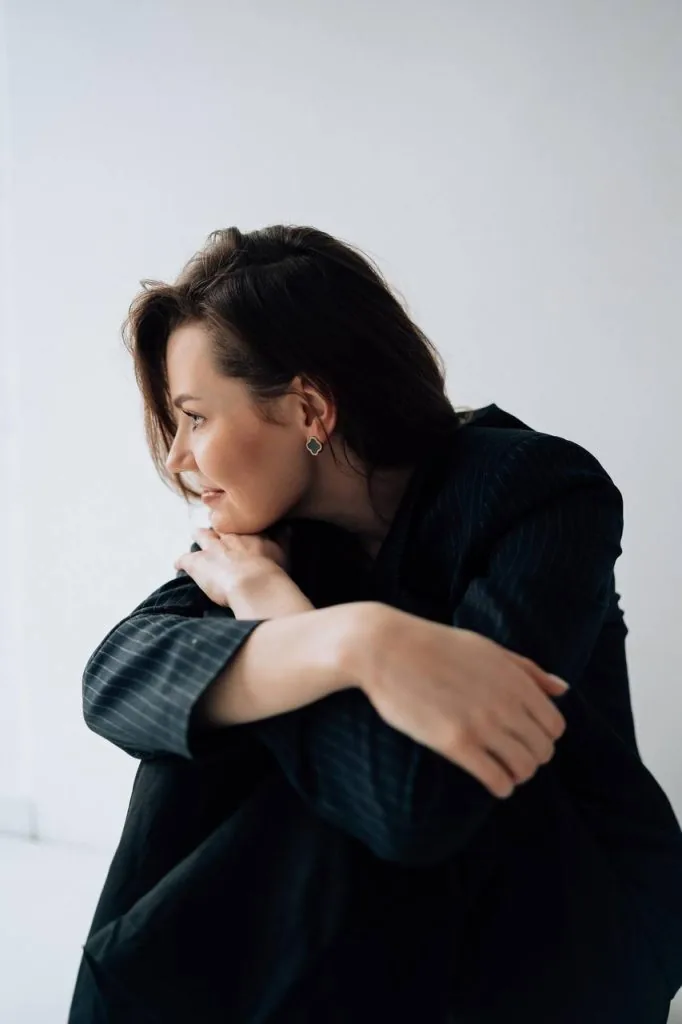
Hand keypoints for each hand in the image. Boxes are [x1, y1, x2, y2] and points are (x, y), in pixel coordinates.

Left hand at [174, 524, 292, 606]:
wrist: (255, 583)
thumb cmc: (272, 571)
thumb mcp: (283, 552)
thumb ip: (283, 538)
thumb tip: (287, 527)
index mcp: (249, 532)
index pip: (241, 520)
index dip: (239, 521)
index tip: (239, 522)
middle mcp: (229, 535)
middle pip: (220, 524)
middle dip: (218, 526)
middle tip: (217, 528)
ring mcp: (212, 548)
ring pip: (201, 535)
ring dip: (199, 536)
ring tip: (196, 537)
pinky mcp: (197, 563)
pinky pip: (184, 559)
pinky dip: (181, 562)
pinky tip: (178, 565)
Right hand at [359, 606, 568, 798]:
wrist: (386, 649)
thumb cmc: (436, 645)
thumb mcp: (489, 649)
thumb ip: (528, 670)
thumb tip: (563, 688)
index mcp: (516, 680)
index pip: (555, 725)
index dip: (544, 736)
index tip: (525, 736)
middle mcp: (506, 703)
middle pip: (542, 750)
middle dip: (532, 756)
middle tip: (512, 755)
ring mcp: (481, 724)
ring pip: (524, 768)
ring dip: (517, 774)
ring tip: (502, 769)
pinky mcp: (455, 743)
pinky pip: (496, 779)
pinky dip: (500, 786)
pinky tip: (491, 780)